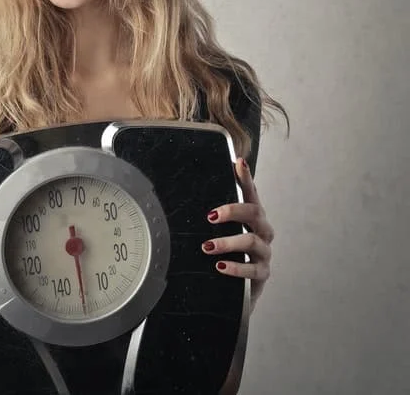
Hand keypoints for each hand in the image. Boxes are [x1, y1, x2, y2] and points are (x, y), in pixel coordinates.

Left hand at [201, 157, 273, 312]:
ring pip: (251, 241)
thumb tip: (187, 189)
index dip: (246, 177)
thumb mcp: (220, 231)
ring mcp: (264, 252)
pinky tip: (220, 267)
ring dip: (227, 242)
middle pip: (254, 213)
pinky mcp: (263, 274)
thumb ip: (214, 214)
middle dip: (232, 211)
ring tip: (207, 247)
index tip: (239, 162)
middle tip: (211, 216)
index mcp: (252, 217)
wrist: (238, 290)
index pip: (250, 193)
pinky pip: (252, 270)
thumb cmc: (228, 253)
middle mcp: (262, 231)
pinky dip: (236, 267)